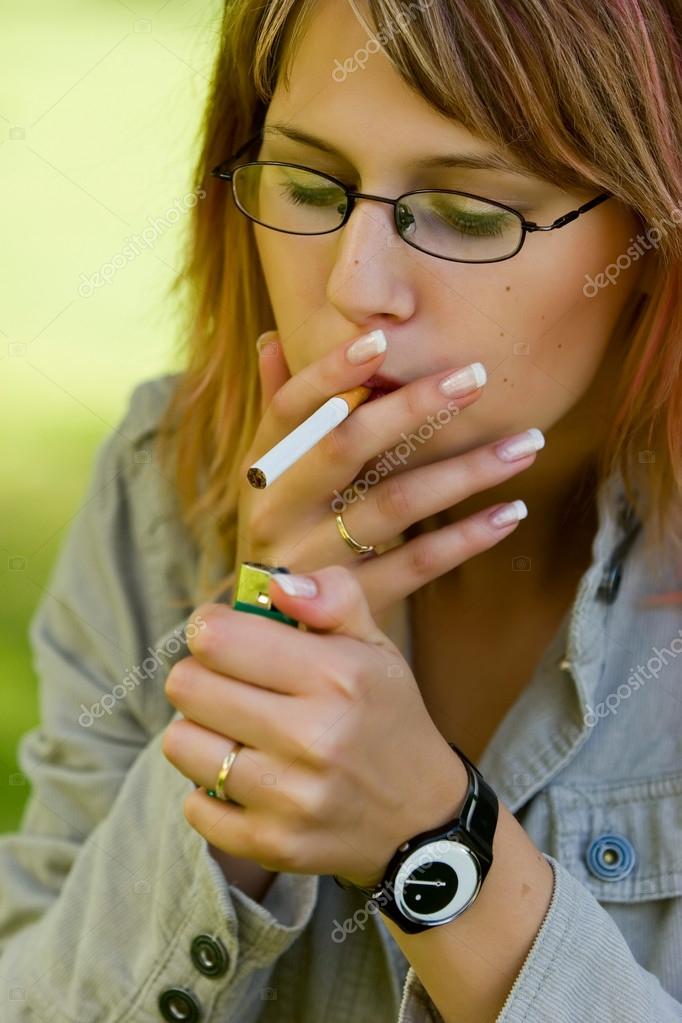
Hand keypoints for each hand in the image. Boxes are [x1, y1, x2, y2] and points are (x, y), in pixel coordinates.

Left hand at [162, 564, 468, 888]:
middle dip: (200, 675)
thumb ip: (332, 597)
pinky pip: (195, 806)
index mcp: (338, 676)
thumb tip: (277, 584)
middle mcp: (314, 737)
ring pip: (181, 744)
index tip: (227, 636)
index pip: (217, 637)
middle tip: (227, 683)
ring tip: (236, 731)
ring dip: (200, 732)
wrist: (422, 817)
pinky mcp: (274, 845)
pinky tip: (246, 778)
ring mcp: (291, 797)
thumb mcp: (375, 646)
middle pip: (187, 686)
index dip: (210, 628)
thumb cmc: (386, 716)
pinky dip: (210, 790)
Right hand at [236, 328, 542, 620]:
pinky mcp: (350, 606)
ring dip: (465, 471)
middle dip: (413, 407)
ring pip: (394, 505)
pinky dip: (466, 539)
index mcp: (261, 470)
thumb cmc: (280, 531)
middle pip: (345, 447)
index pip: (290, 409)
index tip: (382, 338)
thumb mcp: (267, 476)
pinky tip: (511, 512)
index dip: (330, 372)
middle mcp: (278, 512)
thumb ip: (279, 411)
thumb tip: (273, 338)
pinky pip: (415, 566)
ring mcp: (313, 561)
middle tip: (477, 376)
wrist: (267, 634)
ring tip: (527, 443)